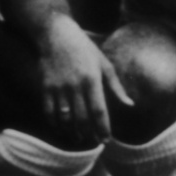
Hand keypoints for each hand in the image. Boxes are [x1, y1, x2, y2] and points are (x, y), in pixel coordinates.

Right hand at [35, 15, 129, 145]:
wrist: (55, 34)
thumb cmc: (84, 48)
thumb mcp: (104, 63)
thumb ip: (116, 86)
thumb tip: (130, 105)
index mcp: (92, 79)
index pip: (99, 111)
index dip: (103, 129)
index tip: (106, 140)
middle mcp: (75, 85)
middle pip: (82, 119)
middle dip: (89, 134)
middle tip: (94, 141)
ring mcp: (59, 87)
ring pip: (65, 119)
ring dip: (72, 132)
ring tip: (79, 137)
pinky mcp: (46, 87)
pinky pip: (49, 112)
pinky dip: (55, 124)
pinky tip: (62, 129)